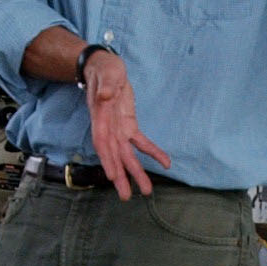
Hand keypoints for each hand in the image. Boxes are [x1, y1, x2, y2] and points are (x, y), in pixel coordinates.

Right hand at [81, 49, 171, 198]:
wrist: (105, 68)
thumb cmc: (104, 70)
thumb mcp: (106, 74)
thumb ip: (105, 86)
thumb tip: (104, 97)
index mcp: (101, 118)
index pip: (103, 142)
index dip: (107, 159)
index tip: (112, 176)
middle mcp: (108, 128)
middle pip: (114, 156)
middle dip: (120, 176)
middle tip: (126, 197)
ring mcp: (118, 129)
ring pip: (127, 155)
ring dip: (136, 172)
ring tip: (146, 191)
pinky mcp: (129, 126)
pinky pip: (141, 143)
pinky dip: (153, 152)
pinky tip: (166, 163)